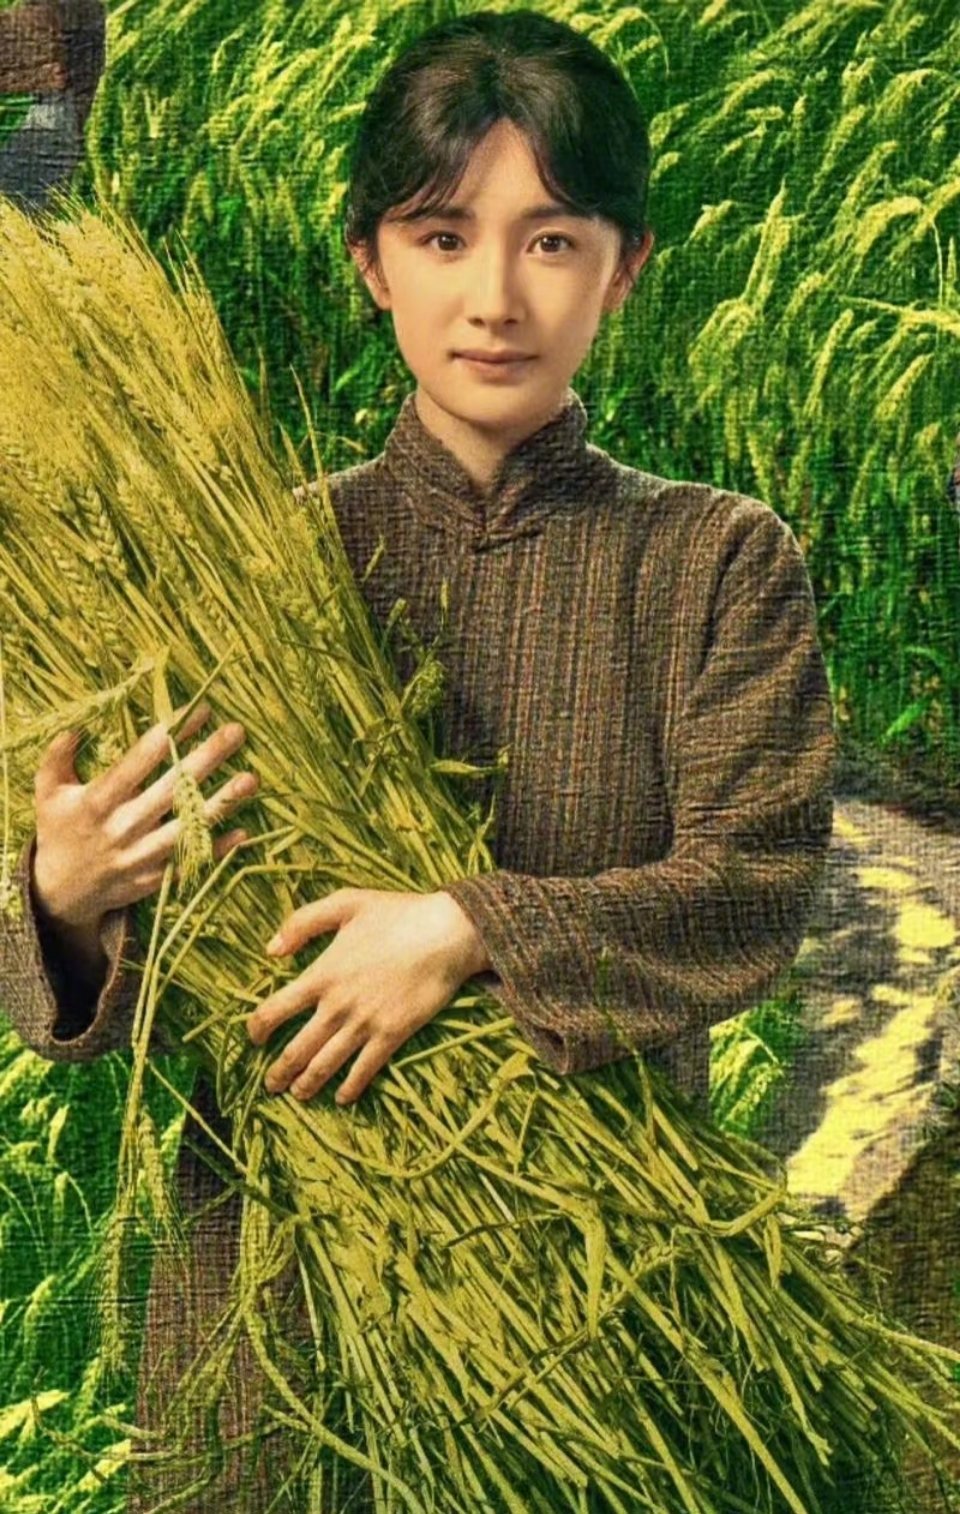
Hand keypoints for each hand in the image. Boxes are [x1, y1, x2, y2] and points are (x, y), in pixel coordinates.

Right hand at [32, 700, 258, 934]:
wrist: (60, 892)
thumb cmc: (59, 831)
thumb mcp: (48, 792)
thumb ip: (57, 758)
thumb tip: (75, 728)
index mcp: (96, 802)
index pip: (138, 763)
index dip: (168, 736)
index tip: (197, 711)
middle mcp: (121, 828)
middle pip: (170, 789)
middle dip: (205, 758)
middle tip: (236, 732)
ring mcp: (140, 856)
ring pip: (186, 826)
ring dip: (221, 803)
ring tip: (251, 778)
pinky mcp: (153, 879)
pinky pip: (189, 861)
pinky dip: (217, 848)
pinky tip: (243, 830)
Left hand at [247, 888, 490, 1105]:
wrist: (446, 933)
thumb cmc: (397, 914)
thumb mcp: (345, 902)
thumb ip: (302, 923)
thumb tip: (271, 950)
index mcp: (322, 974)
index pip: (274, 1011)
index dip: (257, 1030)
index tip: (254, 1039)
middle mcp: (337, 1005)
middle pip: (296, 1049)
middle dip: (279, 1071)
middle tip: (272, 1084)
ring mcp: (364, 1023)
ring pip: (325, 1065)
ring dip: (307, 1084)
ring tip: (298, 1095)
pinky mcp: (392, 1035)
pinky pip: (364, 1070)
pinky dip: (349, 1088)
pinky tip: (342, 1097)